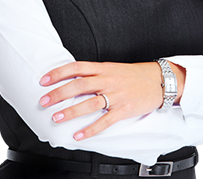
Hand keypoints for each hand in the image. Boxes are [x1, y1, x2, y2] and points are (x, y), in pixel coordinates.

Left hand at [38, 60, 177, 141]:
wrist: (159, 81)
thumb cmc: (132, 75)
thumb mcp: (111, 68)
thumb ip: (93, 73)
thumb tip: (71, 79)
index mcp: (102, 68)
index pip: (76, 68)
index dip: (58, 73)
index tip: (44, 80)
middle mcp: (107, 80)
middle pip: (79, 85)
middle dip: (59, 93)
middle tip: (44, 101)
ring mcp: (116, 95)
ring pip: (90, 103)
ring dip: (71, 111)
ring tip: (57, 117)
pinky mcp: (124, 110)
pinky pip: (105, 121)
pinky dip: (91, 129)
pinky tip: (79, 135)